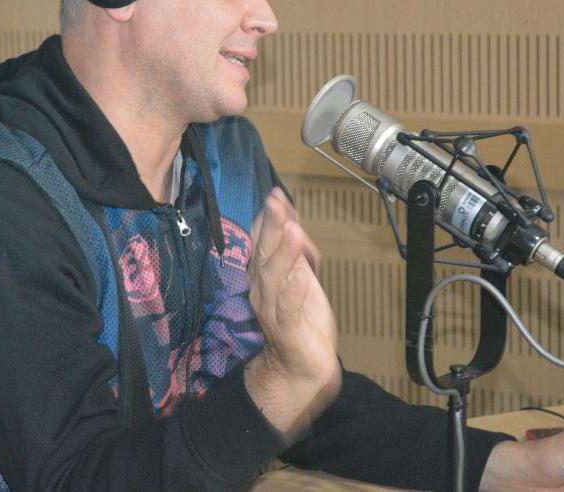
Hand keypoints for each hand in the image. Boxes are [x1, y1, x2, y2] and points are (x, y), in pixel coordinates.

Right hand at [244, 188, 340, 441]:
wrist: (300, 368)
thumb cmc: (300, 322)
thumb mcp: (300, 278)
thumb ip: (296, 252)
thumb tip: (294, 222)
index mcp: (265, 276)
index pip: (262, 242)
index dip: (270, 219)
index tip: (276, 195)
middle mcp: (263, 290)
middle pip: (264, 254)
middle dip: (271, 227)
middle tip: (276, 202)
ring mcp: (273, 310)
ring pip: (273, 277)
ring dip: (282, 253)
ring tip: (292, 230)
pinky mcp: (288, 331)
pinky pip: (288, 309)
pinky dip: (293, 291)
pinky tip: (302, 276)